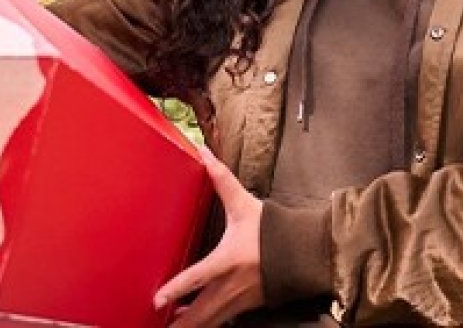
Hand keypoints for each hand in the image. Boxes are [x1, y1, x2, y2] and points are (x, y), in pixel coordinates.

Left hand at [154, 147, 263, 326]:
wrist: (305, 252)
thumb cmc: (272, 228)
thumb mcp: (243, 204)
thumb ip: (221, 179)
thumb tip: (204, 151)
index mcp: (228, 260)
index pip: (198, 277)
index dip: (177, 289)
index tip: (157, 299)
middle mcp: (232, 285)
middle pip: (201, 312)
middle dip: (180, 323)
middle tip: (158, 327)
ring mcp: (240, 300)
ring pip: (211, 320)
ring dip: (191, 325)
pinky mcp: (246, 306)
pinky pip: (222, 320)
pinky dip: (206, 323)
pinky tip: (193, 322)